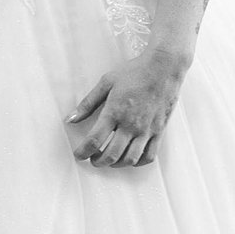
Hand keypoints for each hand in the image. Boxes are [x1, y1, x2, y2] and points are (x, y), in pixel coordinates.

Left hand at [66, 49, 187, 167]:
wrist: (163, 68)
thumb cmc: (135, 72)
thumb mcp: (106, 83)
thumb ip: (87, 103)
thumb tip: (71, 119)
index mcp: (114, 112)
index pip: (95, 140)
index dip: (83, 152)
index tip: (78, 155)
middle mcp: (131, 124)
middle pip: (111, 155)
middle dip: (97, 161)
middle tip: (92, 159)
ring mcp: (146, 130)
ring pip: (130, 159)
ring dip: (116, 164)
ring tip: (109, 160)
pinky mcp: (159, 131)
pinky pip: (149, 156)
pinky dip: (137, 162)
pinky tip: (130, 158)